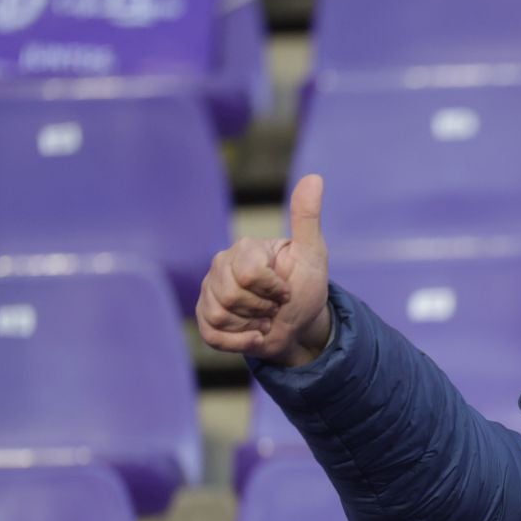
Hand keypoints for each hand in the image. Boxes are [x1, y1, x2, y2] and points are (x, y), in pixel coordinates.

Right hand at [197, 174, 332, 365]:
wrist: (300, 325)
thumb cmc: (306, 286)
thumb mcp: (312, 254)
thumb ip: (306, 219)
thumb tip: (315, 178)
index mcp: (245, 249)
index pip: (249, 274)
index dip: (274, 289)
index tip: (286, 290)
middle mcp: (221, 266)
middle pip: (232, 296)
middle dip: (263, 308)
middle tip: (275, 306)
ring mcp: (210, 292)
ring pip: (220, 315)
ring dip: (252, 325)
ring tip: (264, 318)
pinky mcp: (206, 318)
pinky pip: (212, 334)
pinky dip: (239, 342)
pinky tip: (255, 336)